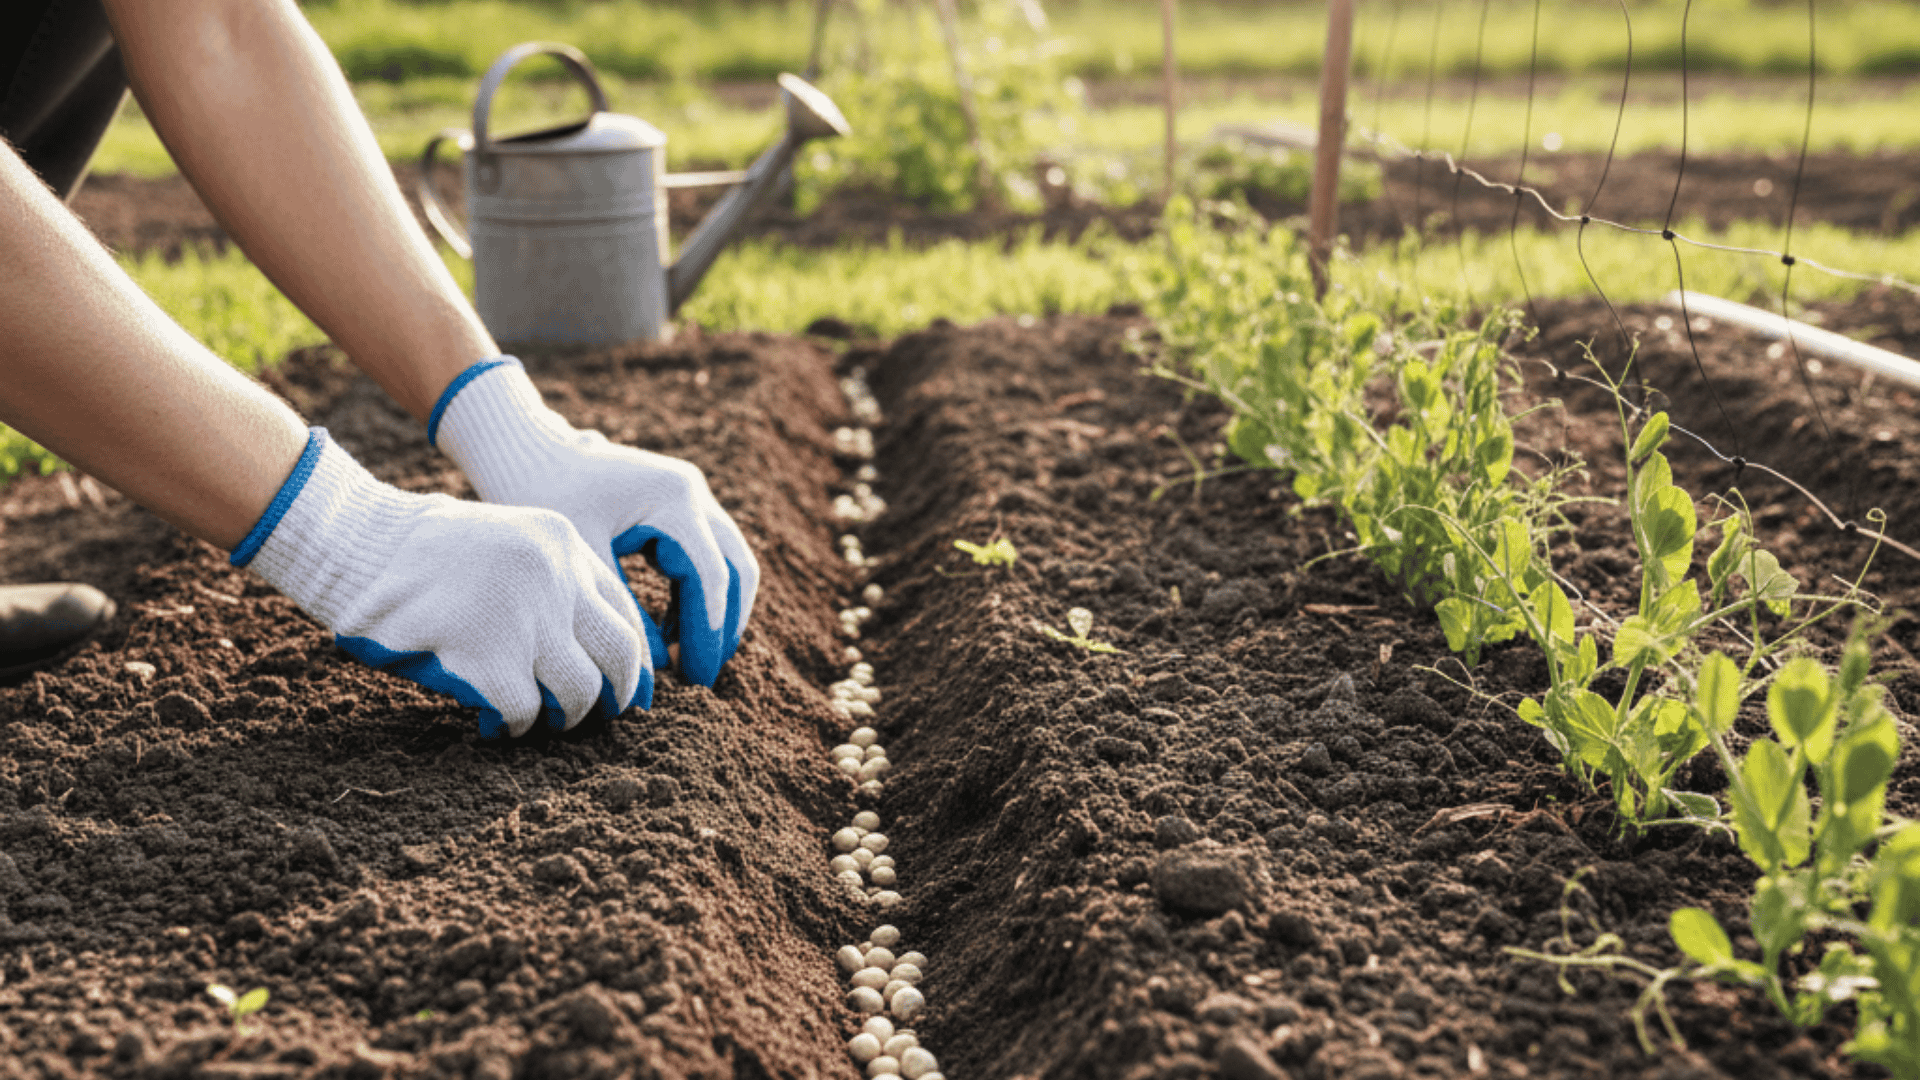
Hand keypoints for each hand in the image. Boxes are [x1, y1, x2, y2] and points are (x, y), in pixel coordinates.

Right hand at [235, 429, 650, 737]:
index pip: (624, 612)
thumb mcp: (505, 542)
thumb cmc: (422, 553)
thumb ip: (550, 581)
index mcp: (563, 544)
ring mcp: (525, 619)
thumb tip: (593, 654)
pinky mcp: (489, 658)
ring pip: (579, 692)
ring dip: (564, 718)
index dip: (634, 661)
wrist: (357, 544)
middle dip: (615, 697)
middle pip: (619, 656)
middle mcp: (555, 578)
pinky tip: (492, 724)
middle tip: (597, 717)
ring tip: (538, 721)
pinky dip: (513, 727)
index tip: (632, 691)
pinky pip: (525, 713)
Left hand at [429, 359, 759, 687]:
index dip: (708, 634)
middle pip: (736, 570)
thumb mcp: (582, 565)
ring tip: (688, 661)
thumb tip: (653, 677)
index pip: (711, 578)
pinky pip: (707, 556)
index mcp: (674, 499)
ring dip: (715, 613)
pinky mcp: (677, 505)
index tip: (696, 680)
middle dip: (725, 627)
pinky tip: (670, 633)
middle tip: (702, 676)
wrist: (525, 449)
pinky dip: (697, 597)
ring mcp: (689, 495)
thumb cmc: (541, 496)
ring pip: (728, 564)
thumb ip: (622, 619)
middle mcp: (692, 492)